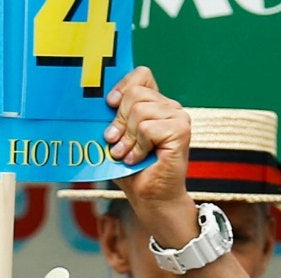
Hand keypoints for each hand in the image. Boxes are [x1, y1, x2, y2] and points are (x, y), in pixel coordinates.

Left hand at [104, 69, 192, 234]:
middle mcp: (170, 107)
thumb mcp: (118, 137)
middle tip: (116, 144)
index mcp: (157, 104)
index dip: (123, 86)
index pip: (141, 75)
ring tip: (127, 155)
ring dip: (128, 138)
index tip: (110, 105)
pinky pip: (147, 127)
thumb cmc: (134, 171)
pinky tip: (138, 159)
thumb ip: (113, 116)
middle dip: (119, 120)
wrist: (151, 198)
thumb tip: (99, 101)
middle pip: (135, 93)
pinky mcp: (181, 131)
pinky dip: (138, 146)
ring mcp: (178, 117)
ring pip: (140, 111)